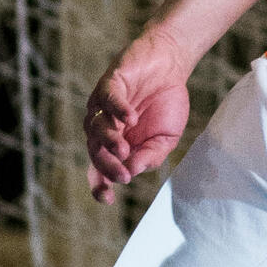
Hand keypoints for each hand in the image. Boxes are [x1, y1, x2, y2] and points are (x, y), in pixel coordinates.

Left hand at [83, 39, 191, 202]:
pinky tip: (132, 118)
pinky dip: (118, 110)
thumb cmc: (166, 104)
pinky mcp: (110, 84)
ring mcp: (103, 107)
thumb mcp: (165, 139)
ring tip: (124, 149)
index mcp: (116, 146)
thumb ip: (150, 156)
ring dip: (109, 141)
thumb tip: (132, 171)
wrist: (172, 67)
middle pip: (94, 152)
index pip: (99, 169)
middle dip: (107, 166)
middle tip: (122, 175)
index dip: (99, 185)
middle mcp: (104, 128)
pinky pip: (108, 99)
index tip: (108, 200)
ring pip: (95, 127)